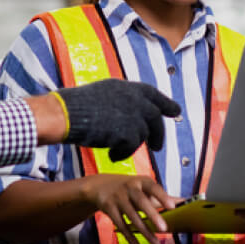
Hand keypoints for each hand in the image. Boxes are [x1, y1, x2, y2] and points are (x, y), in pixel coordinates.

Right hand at [57, 80, 180, 160]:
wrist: (68, 114)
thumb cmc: (79, 105)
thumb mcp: (105, 92)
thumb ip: (123, 99)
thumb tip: (135, 109)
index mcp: (128, 88)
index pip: (153, 94)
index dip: (166, 103)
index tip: (176, 111)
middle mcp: (134, 99)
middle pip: (155, 117)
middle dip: (158, 133)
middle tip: (158, 146)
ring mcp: (133, 115)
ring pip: (143, 134)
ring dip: (134, 145)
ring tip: (120, 151)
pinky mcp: (128, 132)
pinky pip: (131, 147)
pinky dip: (122, 153)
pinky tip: (113, 155)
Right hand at [86, 173, 174, 243]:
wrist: (101, 186)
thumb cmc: (130, 188)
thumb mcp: (144, 188)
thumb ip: (163, 196)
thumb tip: (185, 201)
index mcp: (142, 182)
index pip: (154, 188)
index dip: (163, 196)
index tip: (173, 206)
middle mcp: (130, 188)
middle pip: (141, 202)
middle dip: (152, 215)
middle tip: (164, 229)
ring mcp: (118, 198)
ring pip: (132, 216)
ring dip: (144, 231)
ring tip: (156, 243)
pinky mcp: (109, 209)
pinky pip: (121, 225)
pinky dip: (130, 237)